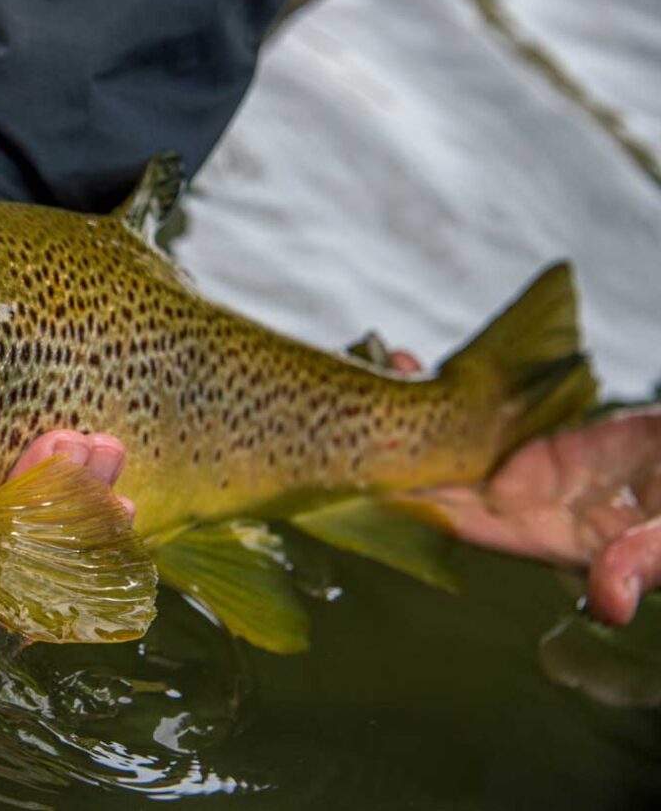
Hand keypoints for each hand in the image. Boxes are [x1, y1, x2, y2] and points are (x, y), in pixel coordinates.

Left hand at [380, 349, 660, 625]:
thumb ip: (642, 563)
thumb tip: (609, 604)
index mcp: (544, 539)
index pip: (458, 526)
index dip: (409, 507)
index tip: (359, 484)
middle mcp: (520, 509)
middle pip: (437, 487)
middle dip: (389, 458)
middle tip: (339, 419)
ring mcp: (524, 472)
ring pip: (446, 446)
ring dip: (403, 418)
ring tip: (357, 380)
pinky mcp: (534, 439)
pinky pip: (475, 414)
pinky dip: (440, 393)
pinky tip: (405, 365)